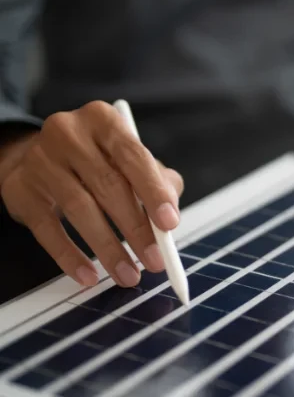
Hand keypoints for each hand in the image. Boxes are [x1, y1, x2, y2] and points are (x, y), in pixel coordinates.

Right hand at [0, 101, 183, 287]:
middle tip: (155, 260)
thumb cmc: (96, 159)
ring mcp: (40, 160)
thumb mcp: (129, 158)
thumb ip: (157, 181)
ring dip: (109, 248)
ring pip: (79, 209)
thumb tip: (170, 215)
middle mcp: (69, 133)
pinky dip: (70, 256)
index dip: (153, 192)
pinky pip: (47, 230)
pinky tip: (89, 276)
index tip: (170, 224)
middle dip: (136, 229)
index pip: (133, 156)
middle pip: (108, 186)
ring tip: (128, 274)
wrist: (35, 156)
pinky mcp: (20, 189)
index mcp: (103, 120)